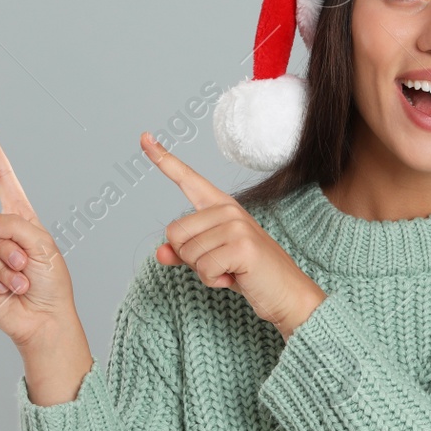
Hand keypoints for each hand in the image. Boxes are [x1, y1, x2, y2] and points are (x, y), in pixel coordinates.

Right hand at [0, 120, 81, 352]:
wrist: (44, 319)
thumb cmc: (51, 283)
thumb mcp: (43, 244)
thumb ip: (13, 225)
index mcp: (19, 217)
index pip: (2, 178)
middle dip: (8, 245)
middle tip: (26, 265)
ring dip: (5, 268)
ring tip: (20, 282)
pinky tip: (6, 291)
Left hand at [142, 132, 326, 340]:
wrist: (286, 293)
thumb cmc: (247, 273)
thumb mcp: (210, 260)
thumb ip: (183, 253)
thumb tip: (160, 252)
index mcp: (220, 206)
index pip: (187, 178)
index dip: (163, 159)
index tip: (144, 137)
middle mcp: (228, 209)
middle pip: (175, 233)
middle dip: (189, 258)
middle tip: (219, 264)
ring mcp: (237, 225)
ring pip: (188, 253)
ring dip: (204, 272)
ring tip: (230, 270)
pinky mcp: (242, 246)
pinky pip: (204, 269)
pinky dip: (214, 281)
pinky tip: (234, 278)